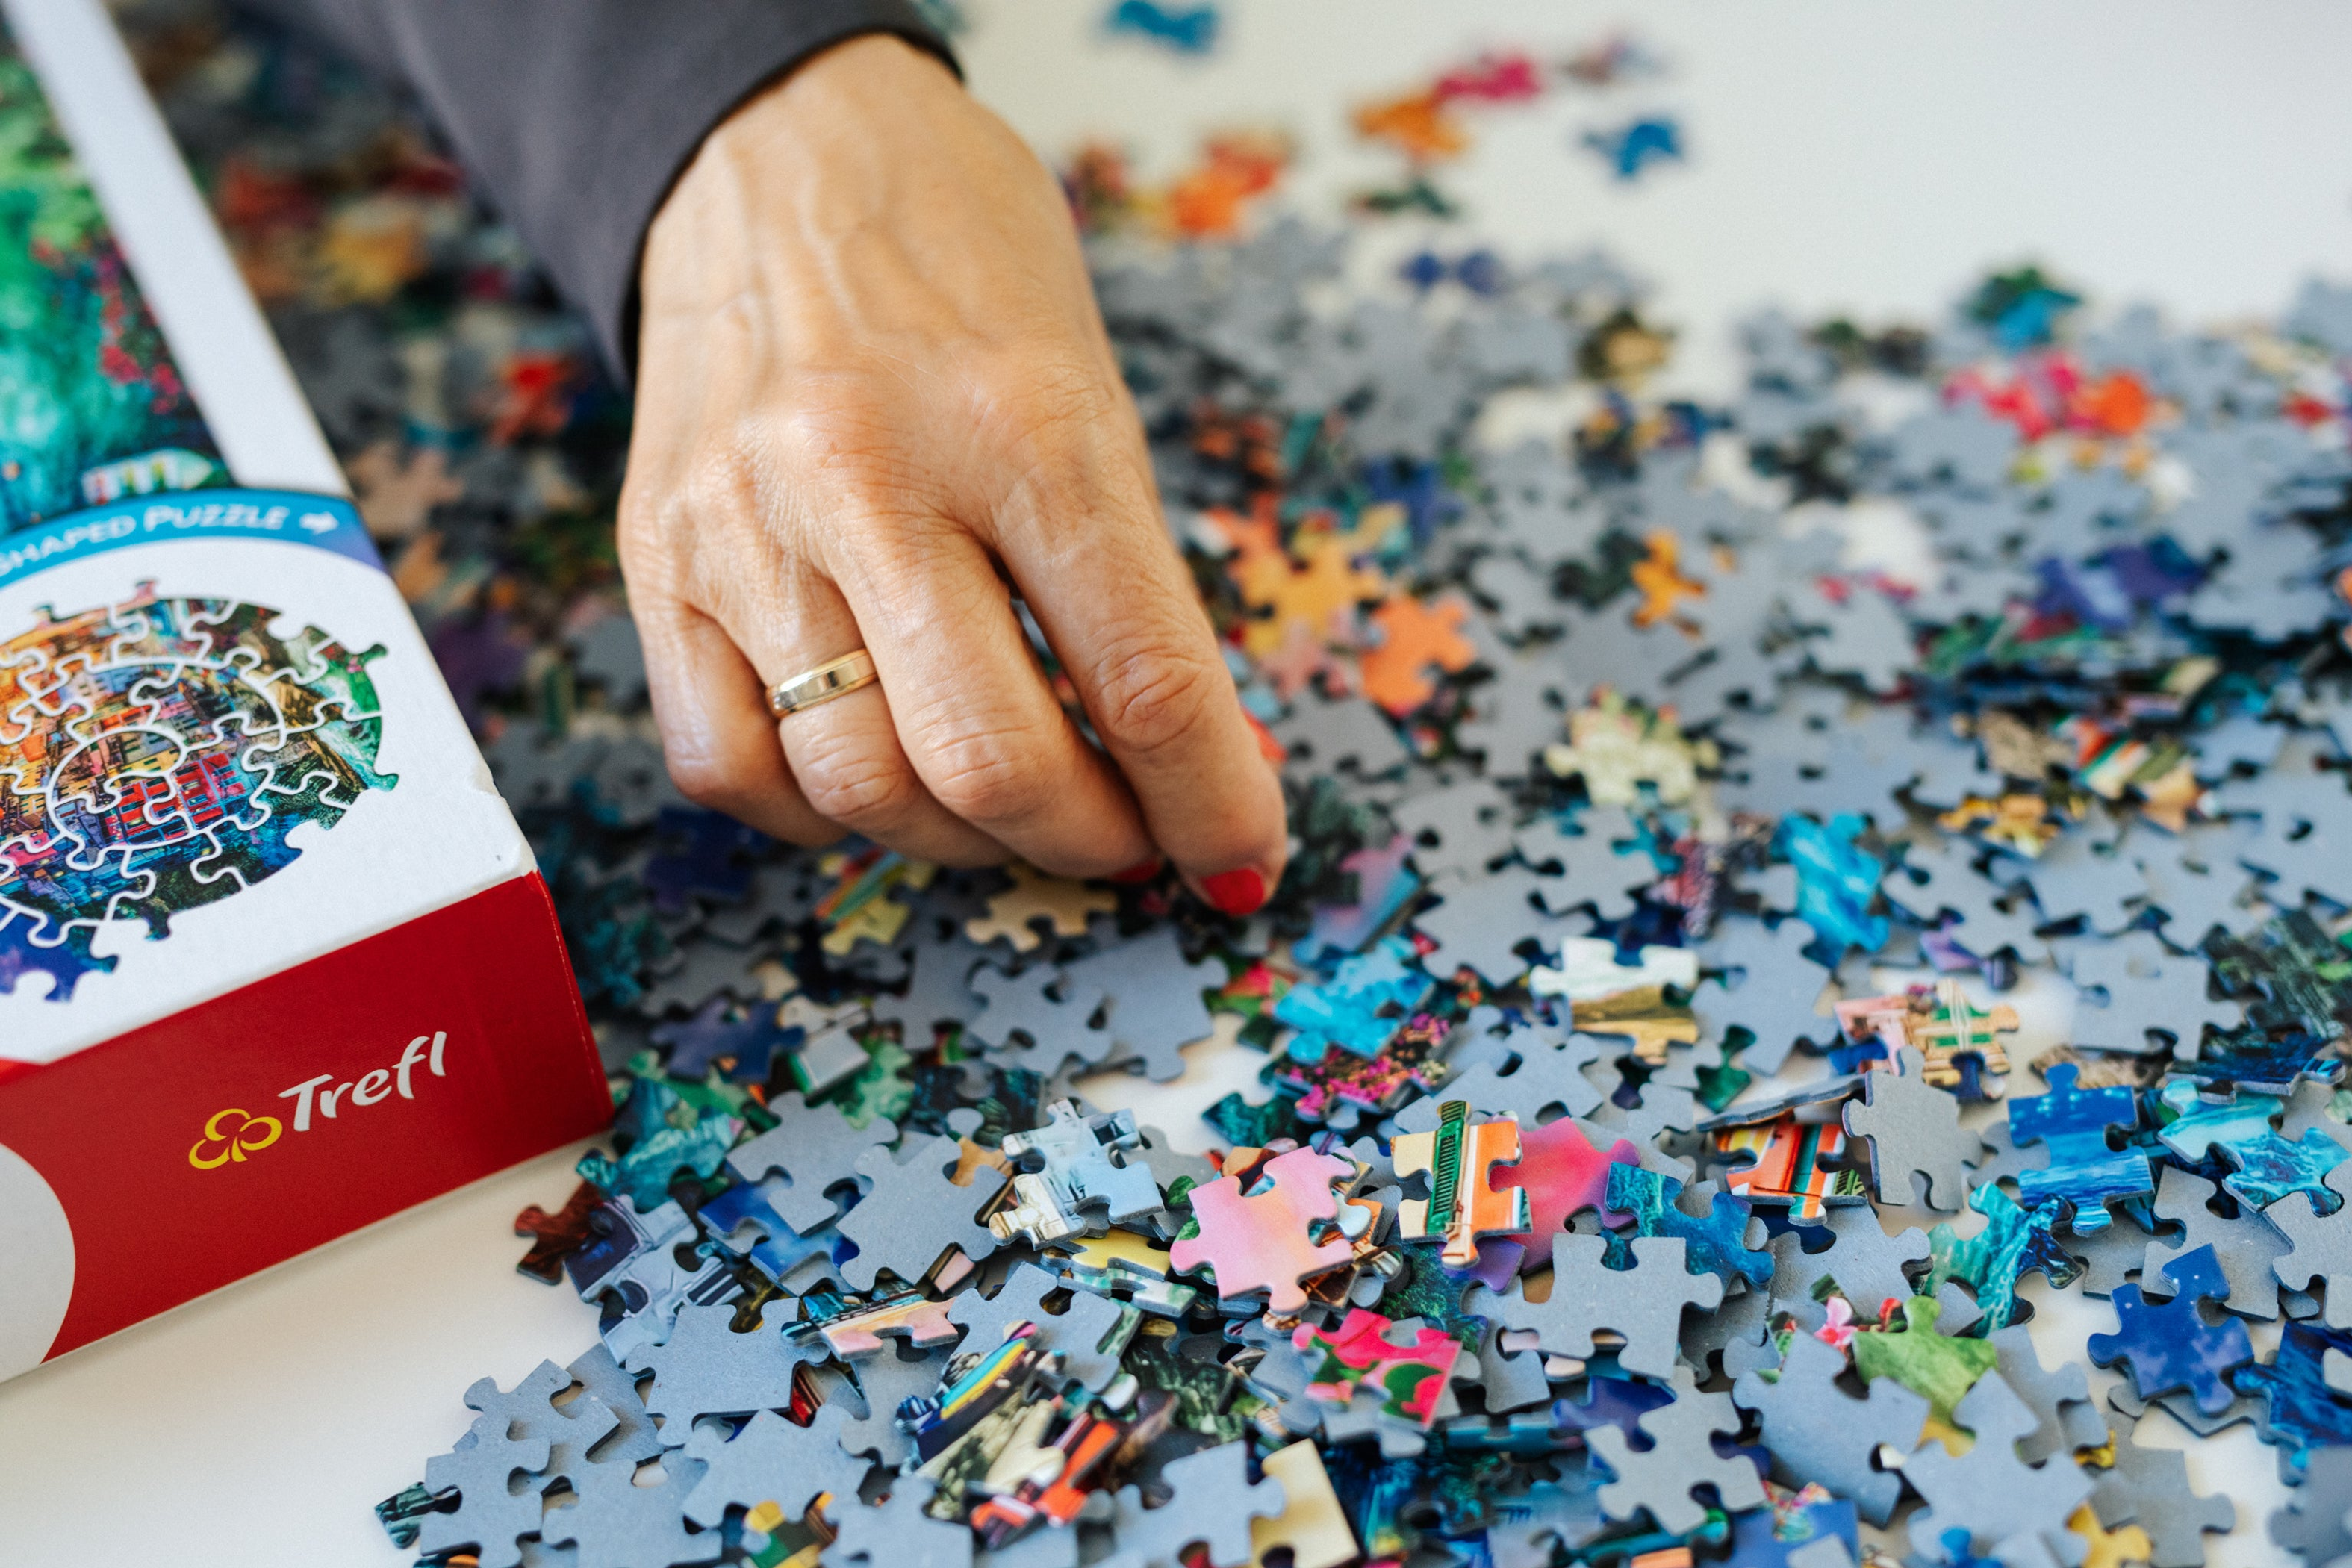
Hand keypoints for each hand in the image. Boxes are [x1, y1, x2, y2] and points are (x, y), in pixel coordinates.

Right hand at [618, 36, 1284, 912]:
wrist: (776, 155)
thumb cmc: (964, 275)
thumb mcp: (1092, 398)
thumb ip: (1132, 589)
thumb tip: (1187, 769)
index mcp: (1024, 424)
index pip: (1144, 680)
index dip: (1211, 804)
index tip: (1238, 853)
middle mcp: (868, 477)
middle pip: (991, 764)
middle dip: (1086, 839)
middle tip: (1120, 832)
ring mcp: (744, 529)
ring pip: (859, 789)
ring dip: (961, 837)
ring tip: (1005, 799)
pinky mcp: (652, 564)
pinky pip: (729, 769)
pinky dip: (821, 813)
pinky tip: (877, 767)